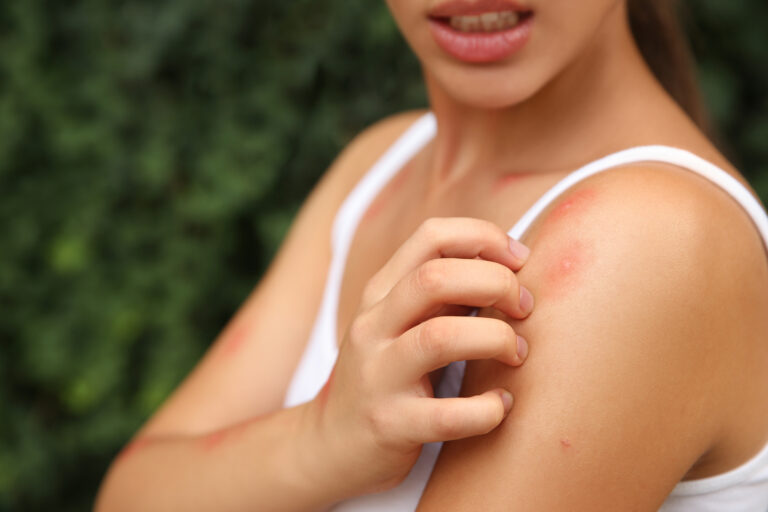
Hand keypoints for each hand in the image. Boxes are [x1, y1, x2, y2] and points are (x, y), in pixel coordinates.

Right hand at [303, 217, 533, 497]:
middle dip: (496, 283)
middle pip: (436, 278)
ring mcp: (378, 376)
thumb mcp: (403, 323)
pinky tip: (502, 405)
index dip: (484, 237)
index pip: (431, 235)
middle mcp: (374, 326)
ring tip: (517, 352)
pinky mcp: (390, 425)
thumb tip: (509, 266)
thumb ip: (445, 294)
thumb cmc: (387, 376)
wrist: (333, 445)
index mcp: (380, 293)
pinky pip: (448, 415)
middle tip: (525, 307)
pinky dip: (488, 409)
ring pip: (441, 337)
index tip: (520, 261)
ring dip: (495, 338)